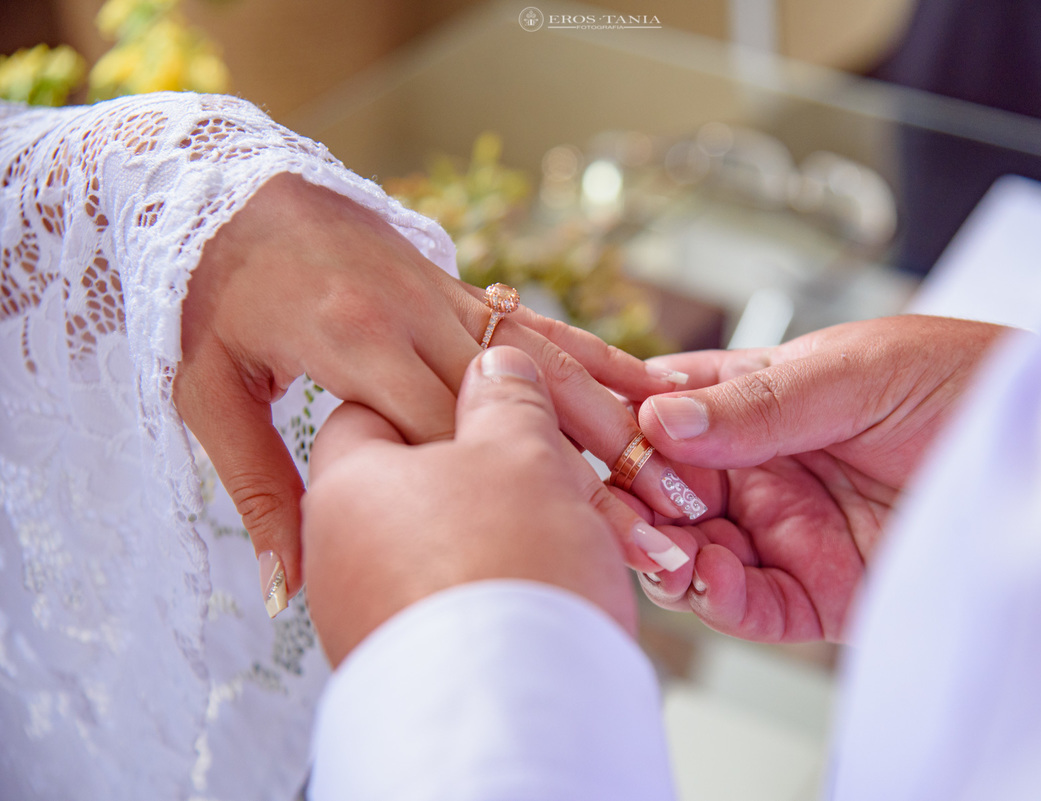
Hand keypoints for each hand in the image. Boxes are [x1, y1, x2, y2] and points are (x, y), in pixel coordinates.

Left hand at [174, 174, 690, 610]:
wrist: (224, 188)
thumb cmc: (208, 294)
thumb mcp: (210, 392)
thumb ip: (258, 489)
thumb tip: (281, 589)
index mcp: (355, 342)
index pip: (453, 432)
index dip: (520, 493)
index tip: (580, 549)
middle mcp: (415, 316)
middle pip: (526, 405)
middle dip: (602, 468)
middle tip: (670, 522)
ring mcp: (445, 296)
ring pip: (550, 362)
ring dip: (620, 420)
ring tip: (682, 471)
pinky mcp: (458, 286)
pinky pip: (540, 326)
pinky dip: (599, 358)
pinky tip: (651, 387)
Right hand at [624, 316, 1009, 641]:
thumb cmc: (965, 381)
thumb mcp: (855, 370)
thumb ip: (759, 402)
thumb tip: (662, 419)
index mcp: (752, 401)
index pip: (656, 410)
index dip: (615, 420)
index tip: (591, 429)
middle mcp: (756, 469)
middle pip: (658, 490)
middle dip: (631, 497)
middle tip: (629, 500)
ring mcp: (781, 532)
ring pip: (688, 552)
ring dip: (664, 551)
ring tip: (671, 544)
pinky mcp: (816, 592)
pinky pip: (747, 606)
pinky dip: (718, 599)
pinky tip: (711, 576)